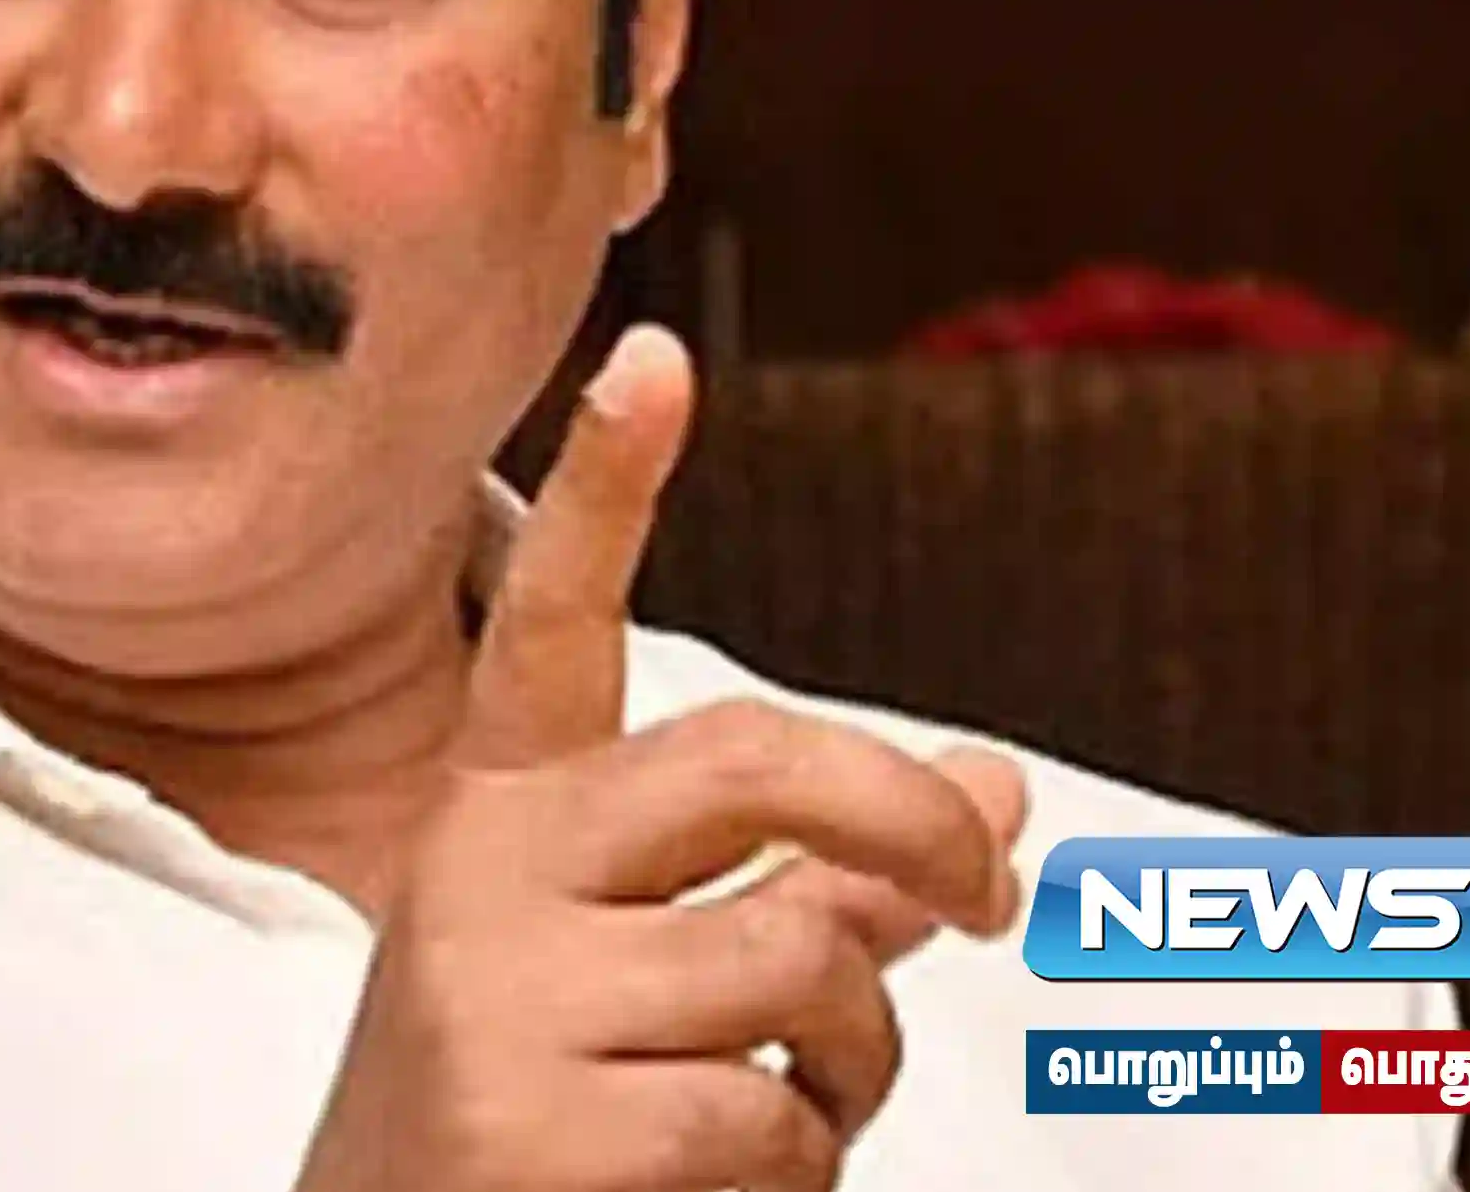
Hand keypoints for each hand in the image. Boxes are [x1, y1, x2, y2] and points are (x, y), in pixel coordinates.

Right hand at [293, 326, 1028, 1191]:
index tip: (651, 360)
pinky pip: (769, 1114)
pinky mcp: (525, 1122)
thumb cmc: (535, 1130)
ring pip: (800, 961)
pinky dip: (798, 1170)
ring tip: (786, 1119)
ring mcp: (493, 993)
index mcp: (500, 818)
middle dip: (907, 818)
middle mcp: (481, 873)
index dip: (601, 487)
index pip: (550, 622)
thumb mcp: (645, 983)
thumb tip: (989, 793)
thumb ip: (813, 882)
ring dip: (851, 1066)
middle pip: (754, 758)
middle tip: (985, 891)